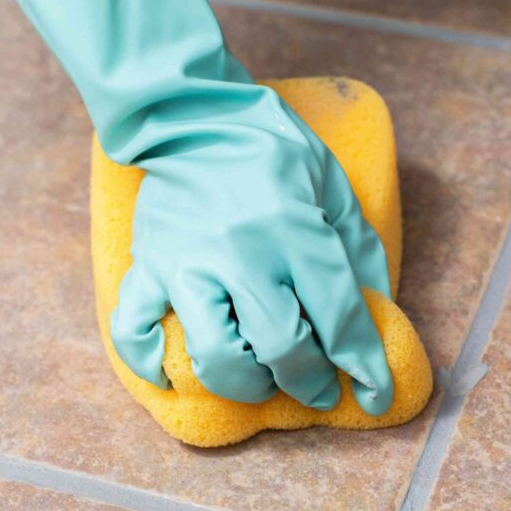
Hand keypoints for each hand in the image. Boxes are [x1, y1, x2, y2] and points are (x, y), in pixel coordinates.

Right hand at [109, 83, 393, 413]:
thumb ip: (358, 250)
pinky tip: (174, 376)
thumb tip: (375, 312)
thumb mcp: (334, 187)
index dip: (365, 367)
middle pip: (281, 347)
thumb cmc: (273, 151)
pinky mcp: (148, 265)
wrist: (195, 114)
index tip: (375, 396)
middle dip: (309, 383)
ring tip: (260, 379)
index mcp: (297, 230)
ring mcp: (188, 262)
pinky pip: (134, 330)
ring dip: (245, 384)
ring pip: (214, 355)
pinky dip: (150, 364)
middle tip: (319, 390)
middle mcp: (243, 252)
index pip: (340, 318)